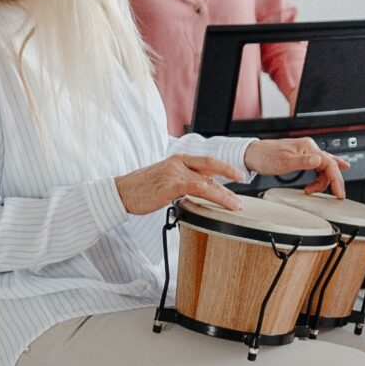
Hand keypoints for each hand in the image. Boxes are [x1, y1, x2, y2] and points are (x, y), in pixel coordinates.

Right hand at [115, 153, 241, 215]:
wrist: (120, 193)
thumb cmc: (141, 190)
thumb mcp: (165, 180)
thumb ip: (184, 182)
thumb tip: (203, 189)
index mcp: (177, 160)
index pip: (207, 160)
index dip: (224, 166)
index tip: (238, 174)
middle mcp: (178, 163)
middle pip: (211, 165)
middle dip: (230, 173)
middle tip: (244, 181)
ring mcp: (174, 173)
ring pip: (207, 181)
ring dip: (225, 194)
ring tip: (236, 205)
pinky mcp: (170, 186)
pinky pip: (197, 189)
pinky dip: (212, 196)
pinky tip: (221, 205)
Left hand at [245, 136, 347, 197]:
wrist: (254, 154)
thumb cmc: (265, 157)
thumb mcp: (283, 163)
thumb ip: (302, 162)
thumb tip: (319, 161)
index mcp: (308, 147)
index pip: (329, 164)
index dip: (336, 180)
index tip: (339, 194)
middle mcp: (310, 148)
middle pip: (330, 165)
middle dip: (333, 182)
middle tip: (337, 195)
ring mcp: (307, 152)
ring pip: (325, 167)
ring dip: (322, 181)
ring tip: (311, 190)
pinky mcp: (304, 156)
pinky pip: (319, 166)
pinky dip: (322, 175)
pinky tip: (327, 178)